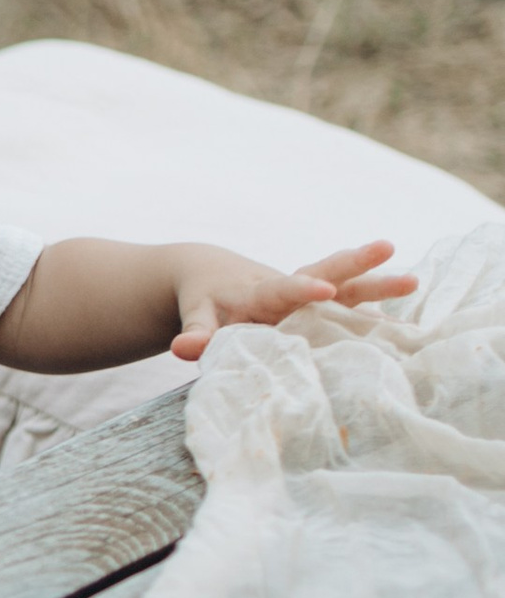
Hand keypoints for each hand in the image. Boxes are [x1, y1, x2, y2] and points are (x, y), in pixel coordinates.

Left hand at [170, 237, 417, 361]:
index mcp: (262, 292)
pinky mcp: (322, 307)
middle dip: (356, 264)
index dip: (303, 288)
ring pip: (347, 287)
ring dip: (377, 283)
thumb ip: (196, 334)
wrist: (212, 278)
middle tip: (386, 247)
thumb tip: (183, 350)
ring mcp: (311, 296)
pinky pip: (353, 306)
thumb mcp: (197, 317)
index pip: (284, 289)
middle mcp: (292, 288)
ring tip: (414, 280)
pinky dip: (378, 312)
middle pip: (325, 271)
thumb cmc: (205, 302)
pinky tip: (412, 327)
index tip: (325, 289)